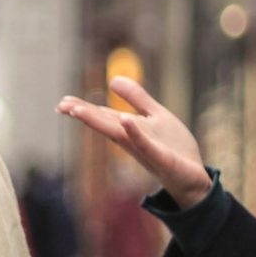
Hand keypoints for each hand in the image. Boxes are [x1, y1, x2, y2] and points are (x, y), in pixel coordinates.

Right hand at [59, 78, 209, 208]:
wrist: (194, 177)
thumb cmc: (174, 148)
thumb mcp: (156, 115)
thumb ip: (136, 98)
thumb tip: (112, 79)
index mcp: (129, 130)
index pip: (103, 117)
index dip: (83, 109)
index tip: (62, 102)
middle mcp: (132, 140)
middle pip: (105, 124)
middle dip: (84, 115)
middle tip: (61, 106)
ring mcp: (145, 149)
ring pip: (119, 134)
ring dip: (99, 122)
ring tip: (78, 110)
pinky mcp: (161, 158)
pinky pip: (146, 145)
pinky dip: (135, 133)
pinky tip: (125, 120)